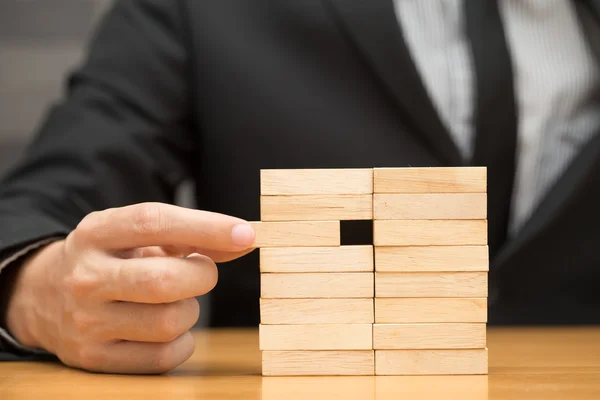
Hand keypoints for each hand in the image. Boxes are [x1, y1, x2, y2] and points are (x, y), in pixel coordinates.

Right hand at [5, 202, 255, 373]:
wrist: (43, 296)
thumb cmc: (110, 259)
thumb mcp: (136, 235)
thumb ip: (191, 235)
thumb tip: (244, 240)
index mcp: (96, 233)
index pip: (154, 222)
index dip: (206, 226)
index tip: (246, 234)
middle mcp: (86, 277)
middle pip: (164, 280)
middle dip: (202, 276)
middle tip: (202, 272)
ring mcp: (86, 322)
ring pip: (169, 322)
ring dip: (191, 310)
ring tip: (176, 300)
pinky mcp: (94, 358)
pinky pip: (163, 356)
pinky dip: (182, 341)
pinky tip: (169, 327)